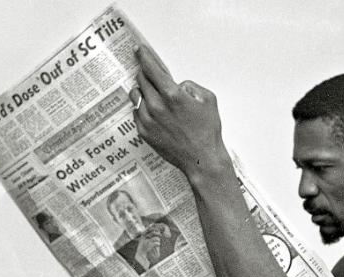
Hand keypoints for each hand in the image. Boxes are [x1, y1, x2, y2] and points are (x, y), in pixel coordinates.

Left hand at [131, 45, 229, 176]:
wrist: (201, 159)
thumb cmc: (207, 131)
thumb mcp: (208, 99)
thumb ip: (190, 85)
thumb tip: (177, 84)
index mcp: (172, 95)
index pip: (151, 68)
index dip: (144, 56)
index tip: (138, 50)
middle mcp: (156, 106)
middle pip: (141, 79)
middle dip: (145, 73)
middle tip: (151, 74)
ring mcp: (148, 120)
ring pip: (135, 95)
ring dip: (142, 90)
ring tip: (153, 94)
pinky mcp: (144, 131)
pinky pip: (136, 111)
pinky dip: (142, 107)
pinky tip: (154, 112)